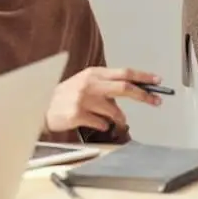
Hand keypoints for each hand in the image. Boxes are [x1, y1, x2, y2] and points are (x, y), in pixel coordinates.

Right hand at [47, 66, 161, 132]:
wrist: (39, 107)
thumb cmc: (65, 97)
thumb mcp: (84, 84)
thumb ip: (105, 86)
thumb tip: (130, 92)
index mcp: (93, 73)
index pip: (124, 72)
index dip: (143, 77)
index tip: (158, 80)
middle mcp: (89, 84)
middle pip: (125, 87)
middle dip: (143, 95)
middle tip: (156, 101)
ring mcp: (83, 99)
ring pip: (114, 111)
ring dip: (119, 118)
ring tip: (114, 120)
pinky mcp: (77, 114)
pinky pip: (101, 123)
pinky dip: (104, 126)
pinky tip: (96, 124)